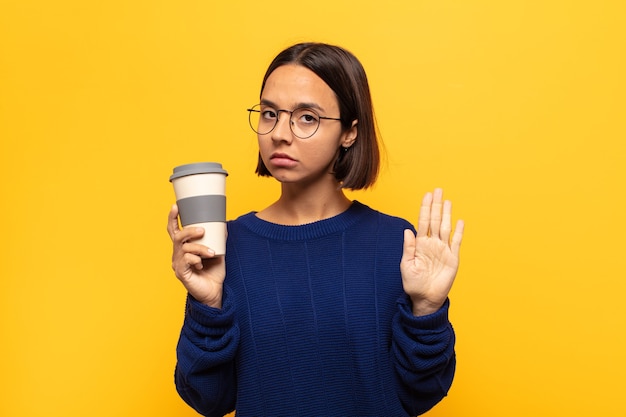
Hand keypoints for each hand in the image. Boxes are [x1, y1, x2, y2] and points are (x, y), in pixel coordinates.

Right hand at [167, 204, 225, 307]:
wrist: (215, 292)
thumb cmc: (214, 272)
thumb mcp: (218, 251)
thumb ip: (218, 239)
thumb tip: (224, 224)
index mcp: (184, 247)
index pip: (174, 230)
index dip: (173, 218)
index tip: (176, 206)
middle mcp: (178, 254)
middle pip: (177, 236)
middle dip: (189, 231)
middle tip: (201, 231)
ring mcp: (178, 263)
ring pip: (184, 248)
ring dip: (199, 248)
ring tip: (211, 252)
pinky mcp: (181, 273)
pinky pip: (185, 260)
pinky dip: (195, 259)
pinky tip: (201, 264)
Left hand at [401, 188, 463, 315]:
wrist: (425, 298)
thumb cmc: (413, 283)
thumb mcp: (406, 265)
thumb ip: (408, 248)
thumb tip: (407, 230)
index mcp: (420, 244)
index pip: (423, 222)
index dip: (425, 208)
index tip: (427, 195)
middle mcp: (432, 244)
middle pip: (435, 220)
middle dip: (436, 205)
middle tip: (437, 190)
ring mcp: (443, 250)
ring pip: (445, 228)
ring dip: (446, 214)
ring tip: (447, 201)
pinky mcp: (453, 258)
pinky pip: (456, 242)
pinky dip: (458, 232)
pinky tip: (459, 221)